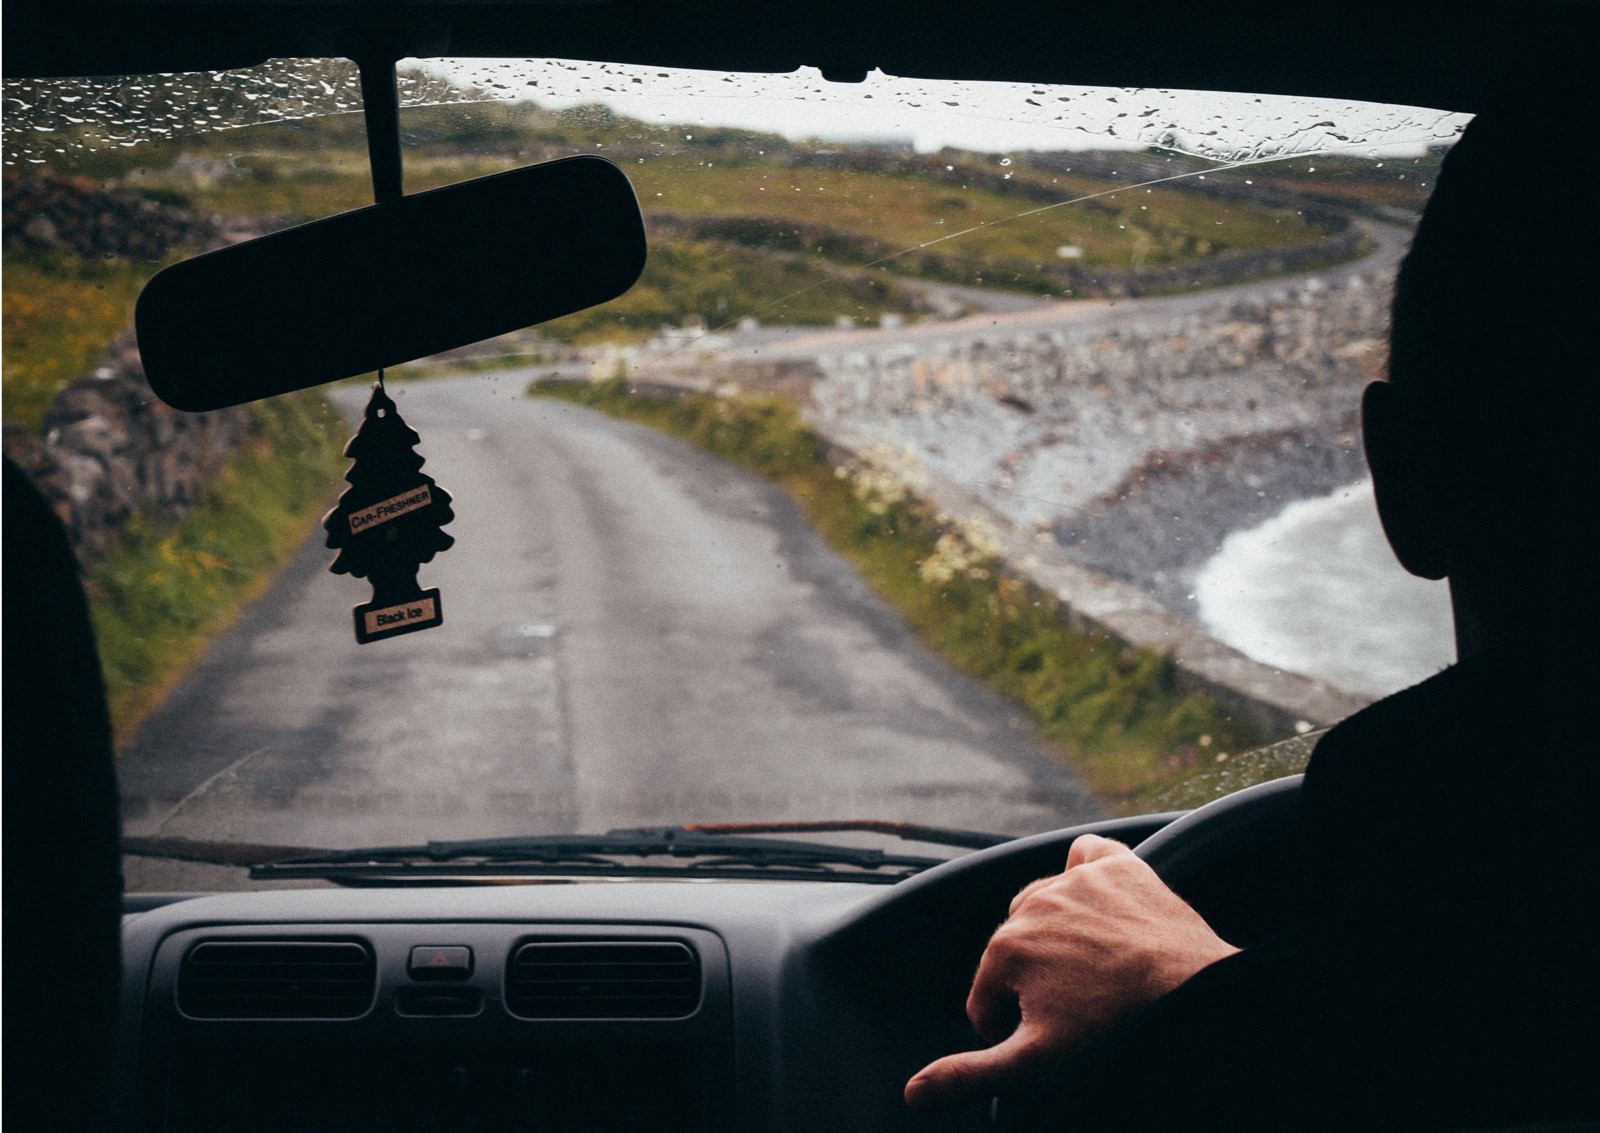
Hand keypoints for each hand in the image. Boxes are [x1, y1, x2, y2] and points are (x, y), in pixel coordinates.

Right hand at [904, 833, 1238, 1111]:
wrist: (1197, 1000)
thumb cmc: (1117, 1033)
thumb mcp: (1037, 1064)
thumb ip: (971, 1074)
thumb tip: (914, 1092)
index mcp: (1006, 951)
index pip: (987, 999)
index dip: (1011, 1029)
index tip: (1047, 1041)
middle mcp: (1034, 905)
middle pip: (1013, 950)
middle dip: (1033, 981)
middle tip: (1074, 1011)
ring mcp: (1077, 881)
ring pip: (1044, 905)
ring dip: (1056, 933)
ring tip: (1091, 969)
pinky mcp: (1118, 866)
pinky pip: (1086, 854)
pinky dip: (1085, 872)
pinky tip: (1098, 902)